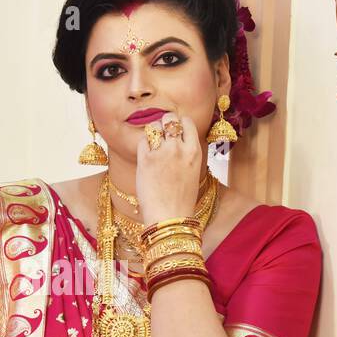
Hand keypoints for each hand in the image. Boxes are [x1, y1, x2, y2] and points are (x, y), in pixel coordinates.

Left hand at [135, 111, 205, 225]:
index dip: (179, 124)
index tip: (175, 131)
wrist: (169, 217)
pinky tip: (146, 157)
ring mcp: (161, 153)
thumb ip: (187, 153)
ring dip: (152, 133)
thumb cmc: (182, 199)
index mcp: (194, 151)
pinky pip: (142, 142)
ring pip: (154, 126)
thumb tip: (177, 139)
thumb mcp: (193, 172)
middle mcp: (179, 148)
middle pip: (169, 119)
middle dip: (164, 124)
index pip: (186, 122)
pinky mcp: (145, 160)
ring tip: (152, 145)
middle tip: (161, 136)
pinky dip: (143, 146)